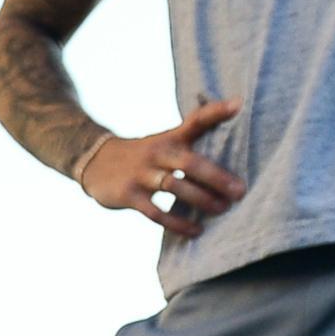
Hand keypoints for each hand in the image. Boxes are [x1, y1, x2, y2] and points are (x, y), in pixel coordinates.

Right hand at [74, 99, 244, 239]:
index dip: (216, 112)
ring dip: (200, 200)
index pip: (195, 120)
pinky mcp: (128, 194)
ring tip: (221, 210)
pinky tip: (196, 230)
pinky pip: (156, 212)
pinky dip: (177, 223)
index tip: (238, 104)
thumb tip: (233, 117)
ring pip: (174, 186)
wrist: (94, 162)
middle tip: (239, 192)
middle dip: (216, 177)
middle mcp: (157, 153)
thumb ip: (196, 134)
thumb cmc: (145, 155)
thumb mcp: (166, 140)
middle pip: (189, 162)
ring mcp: (141, 174)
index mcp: (170, 138)